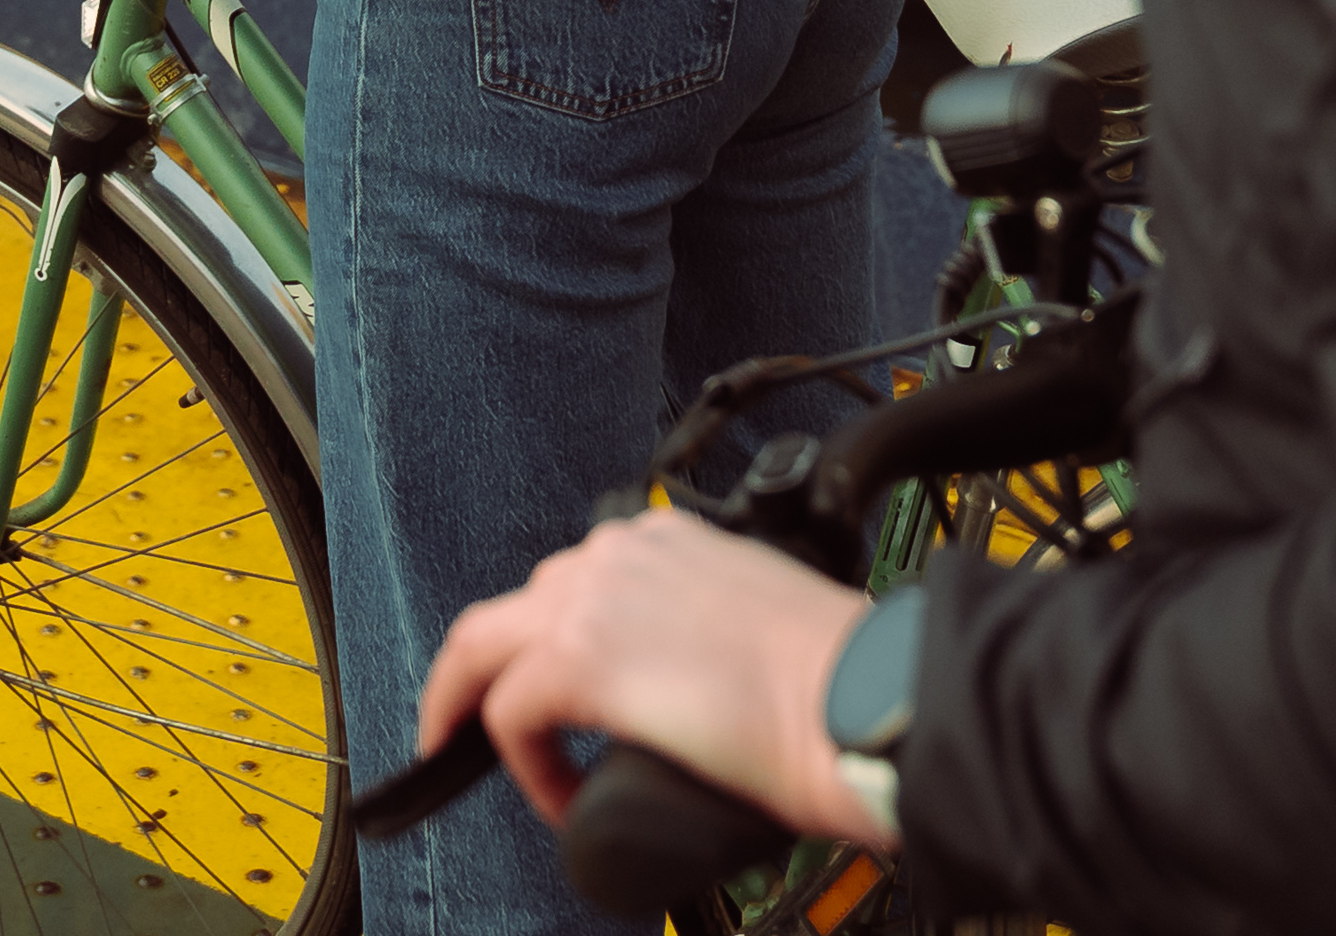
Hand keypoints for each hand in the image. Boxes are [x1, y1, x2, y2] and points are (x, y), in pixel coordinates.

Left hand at [415, 507, 870, 844]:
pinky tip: (560, 798)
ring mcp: (596, 600)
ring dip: (482, 708)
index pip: (576, 581)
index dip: (551, 645)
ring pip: (483, 647)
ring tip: (497, 761)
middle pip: (511, 607)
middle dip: (484, 670)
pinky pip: (509, 715)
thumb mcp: (754, 624)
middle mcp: (624, 553)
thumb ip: (699, 633)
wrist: (860, 694)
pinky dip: (525, 764)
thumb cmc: (837, 678)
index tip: (554, 694)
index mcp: (671, 538)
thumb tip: (681, 688)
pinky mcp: (580, 659)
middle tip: (475, 723)